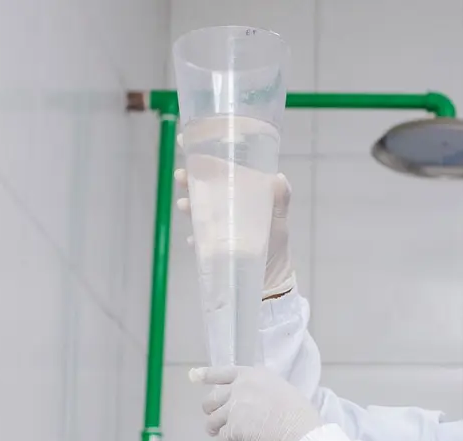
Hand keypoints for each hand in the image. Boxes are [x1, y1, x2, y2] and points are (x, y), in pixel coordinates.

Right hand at [174, 135, 294, 298]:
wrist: (271, 279)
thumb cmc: (276, 244)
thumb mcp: (279, 220)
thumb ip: (280, 199)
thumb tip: (279, 179)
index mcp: (242, 191)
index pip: (220, 166)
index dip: (203, 152)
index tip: (186, 139)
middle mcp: (227, 204)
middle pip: (204, 184)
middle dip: (190, 177)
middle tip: (181, 176)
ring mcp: (218, 223)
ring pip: (198, 207)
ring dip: (189, 203)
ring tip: (184, 204)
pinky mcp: (213, 243)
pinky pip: (199, 237)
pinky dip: (195, 237)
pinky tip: (192, 239)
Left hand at [191, 366, 322, 440]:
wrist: (300, 432)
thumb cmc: (298, 413)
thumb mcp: (280, 389)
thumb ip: (261, 389)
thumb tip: (251, 399)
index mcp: (252, 375)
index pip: (222, 372)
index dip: (206, 375)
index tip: (193, 376)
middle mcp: (240, 388)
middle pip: (212, 398)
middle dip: (210, 409)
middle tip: (215, 418)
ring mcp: (235, 407)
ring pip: (212, 419)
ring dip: (213, 428)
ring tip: (217, 435)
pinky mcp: (234, 428)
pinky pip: (220, 438)